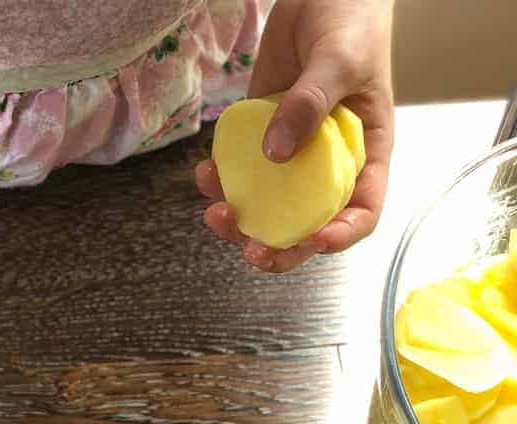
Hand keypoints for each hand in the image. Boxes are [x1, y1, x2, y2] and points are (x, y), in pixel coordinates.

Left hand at [197, 0, 394, 272]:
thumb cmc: (350, 21)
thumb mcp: (339, 59)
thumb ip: (310, 104)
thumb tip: (276, 153)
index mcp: (366, 154)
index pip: (360, 211)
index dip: (339, 236)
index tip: (313, 240)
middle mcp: (327, 165)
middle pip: (307, 224)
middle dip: (280, 248)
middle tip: (253, 254)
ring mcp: (291, 156)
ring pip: (267, 208)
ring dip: (241, 222)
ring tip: (216, 216)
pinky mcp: (259, 140)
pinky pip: (239, 175)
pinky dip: (220, 183)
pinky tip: (205, 175)